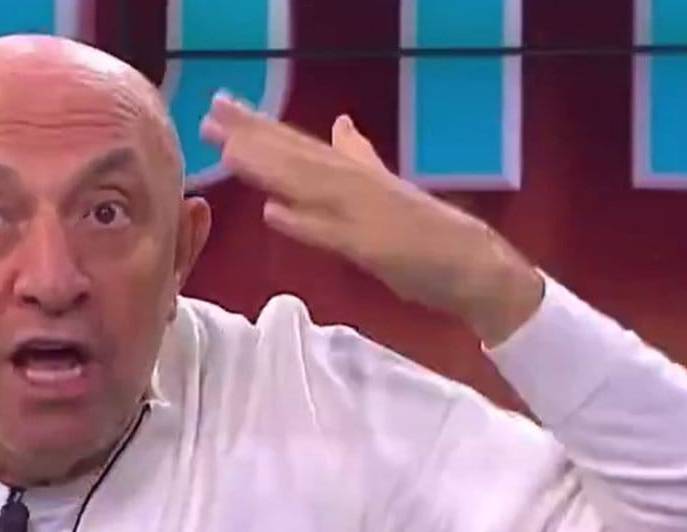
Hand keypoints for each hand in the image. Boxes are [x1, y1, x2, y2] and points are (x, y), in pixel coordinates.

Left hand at [200, 93, 542, 344]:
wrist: (476, 268)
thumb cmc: (427, 234)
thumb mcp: (387, 187)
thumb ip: (359, 157)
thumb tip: (339, 124)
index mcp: (355, 174)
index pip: (299, 144)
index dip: (259, 126)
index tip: (221, 108)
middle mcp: (356, 186)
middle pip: (297, 156)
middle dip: (252, 136)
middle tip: (210, 115)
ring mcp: (365, 215)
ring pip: (310, 186)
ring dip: (270, 168)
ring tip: (229, 152)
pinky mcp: (375, 248)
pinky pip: (335, 235)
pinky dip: (305, 223)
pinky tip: (273, 213)